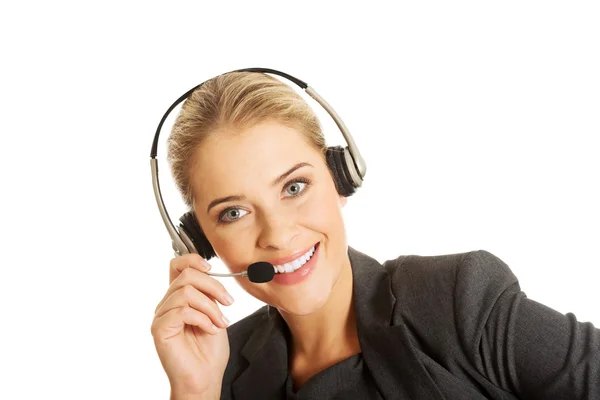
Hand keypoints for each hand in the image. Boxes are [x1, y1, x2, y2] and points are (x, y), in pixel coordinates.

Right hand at [151, 253, 233, 395]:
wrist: (205, 377)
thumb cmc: (209, 351)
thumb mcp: (214, 312)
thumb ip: (208, 293)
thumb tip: (210, 274)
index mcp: (179, 297)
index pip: (177, 265)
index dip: (193, 260)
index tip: (211, 269)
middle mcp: (167, 303)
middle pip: (186, 275)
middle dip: (213, 286)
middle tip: (227, 302)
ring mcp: (162, 316)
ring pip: (186, 292)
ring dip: (210, 306)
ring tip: (220, 322)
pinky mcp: (160, 329)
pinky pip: (182, 311)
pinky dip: (202, 318)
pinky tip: (210, 330)